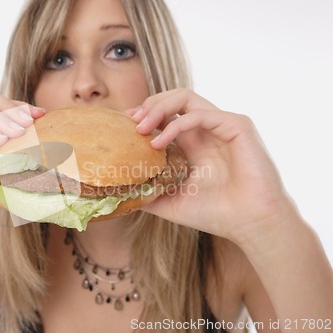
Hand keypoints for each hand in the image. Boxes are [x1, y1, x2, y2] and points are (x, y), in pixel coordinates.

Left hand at [127, 88, 296, 243]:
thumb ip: (148, 193)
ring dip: (158, 107)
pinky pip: (201, 114)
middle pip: (174, 99)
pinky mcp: (238, 125)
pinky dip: (176, 124)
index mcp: (194, 142)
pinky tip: (159, 142)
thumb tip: (121, 191)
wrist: (250, 224)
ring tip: (140, 127)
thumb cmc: (216, 214)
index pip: (166, 114)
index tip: (123, 126)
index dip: (144, 114)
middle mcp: (207, 129)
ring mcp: (223, 125)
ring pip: (186, 97)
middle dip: (148, 105)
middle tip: (130, 122)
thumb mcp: (171, 202)